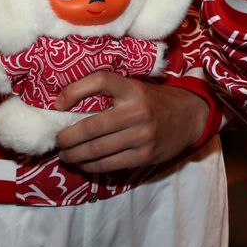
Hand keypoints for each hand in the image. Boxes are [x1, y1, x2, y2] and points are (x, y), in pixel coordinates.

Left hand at [53, 72, 208, 172]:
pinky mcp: (144, 156)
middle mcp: (137, 111)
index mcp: (133, 88)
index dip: (74, 91)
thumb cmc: (154, 101)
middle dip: (67, 137)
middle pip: (92, 126)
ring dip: (75, 155)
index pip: (101, 81)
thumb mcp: (135, 88)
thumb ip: (110, 93)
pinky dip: (90, 166)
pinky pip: (109, 164)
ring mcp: (142, 136)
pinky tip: (83, 163)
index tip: (58, 104)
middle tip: (57, 141)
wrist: (190, 117)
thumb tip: (67, 104)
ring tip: (65, 154)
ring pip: (97, 149)